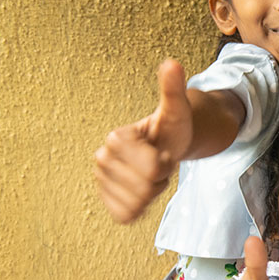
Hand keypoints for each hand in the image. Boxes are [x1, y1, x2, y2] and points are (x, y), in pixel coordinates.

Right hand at [93, 59, 192, 222]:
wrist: (165, 145)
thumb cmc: (171, 127)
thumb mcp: (177, 109)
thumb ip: (172, 88)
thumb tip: (172, 64)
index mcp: (116, 137)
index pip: (151, 168)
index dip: (165, 164)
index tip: (161, 150)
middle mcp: (102, 158)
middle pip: (145, 187)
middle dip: (160, 178)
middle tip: (159, 162)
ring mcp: (101, 180)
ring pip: (137, 203)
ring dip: (152, 192)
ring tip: (152, 173)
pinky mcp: (105, 199)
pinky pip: (124, 215)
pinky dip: (140, 207)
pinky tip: (143, 190)